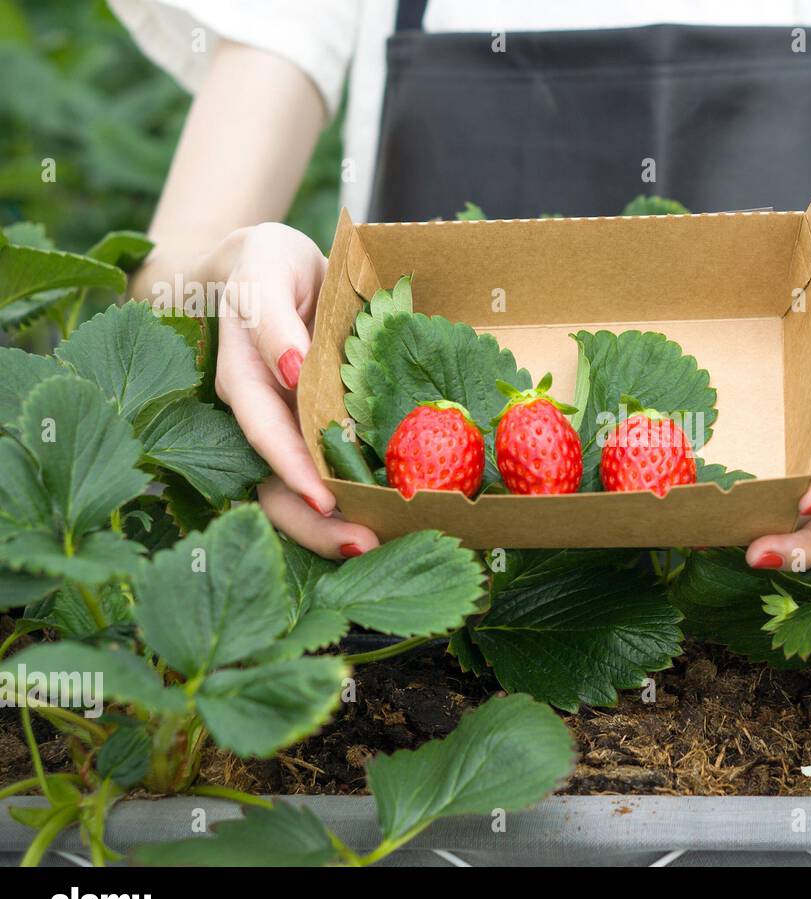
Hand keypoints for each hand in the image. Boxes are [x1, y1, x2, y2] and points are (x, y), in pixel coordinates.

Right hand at [213, 223, 379, 558]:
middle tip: (366, 544)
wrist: (274, 267)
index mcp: (243, 379)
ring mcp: (287, 431)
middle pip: (275, 486)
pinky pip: (330, 478)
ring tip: (383, 546)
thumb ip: (272, 319)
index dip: (291, 468)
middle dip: (317, 523)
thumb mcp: (265, 270)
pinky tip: (393, 523)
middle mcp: (261, 416)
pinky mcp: (315, 435)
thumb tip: (292, 369)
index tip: (325, 500)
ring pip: (299, 496)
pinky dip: (357, 504)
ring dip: (336, 528)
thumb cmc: (266, 265)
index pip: (263, 431)